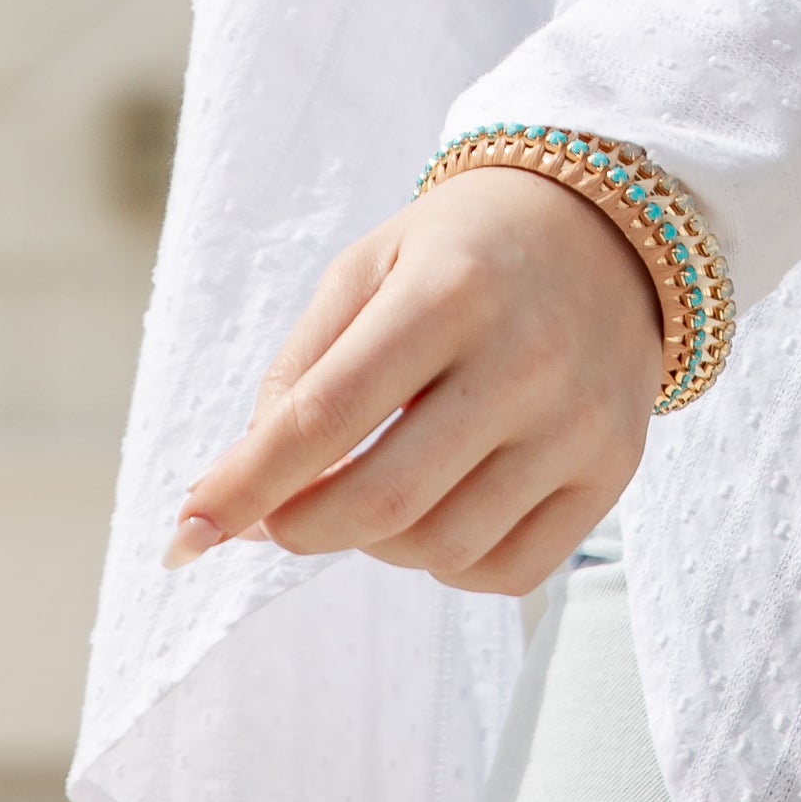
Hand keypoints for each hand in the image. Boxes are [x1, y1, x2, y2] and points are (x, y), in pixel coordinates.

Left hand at [161, 168, 664, 596]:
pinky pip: (509, 572)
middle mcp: (525, 359)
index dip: (244, 485)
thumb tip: (235, 493)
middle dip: (299, 528)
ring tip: (368, 492)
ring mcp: (579, 421)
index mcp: (450, 291)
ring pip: (442, 549)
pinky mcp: (615, 469)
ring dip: (374, 544)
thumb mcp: (367, 269)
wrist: (607, 229)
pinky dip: (447, 564)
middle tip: (275, 515)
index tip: (185, 532)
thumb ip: (301, 372)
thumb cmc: (460, 253)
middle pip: (381, 501)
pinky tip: (436, 511)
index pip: (324, 417)